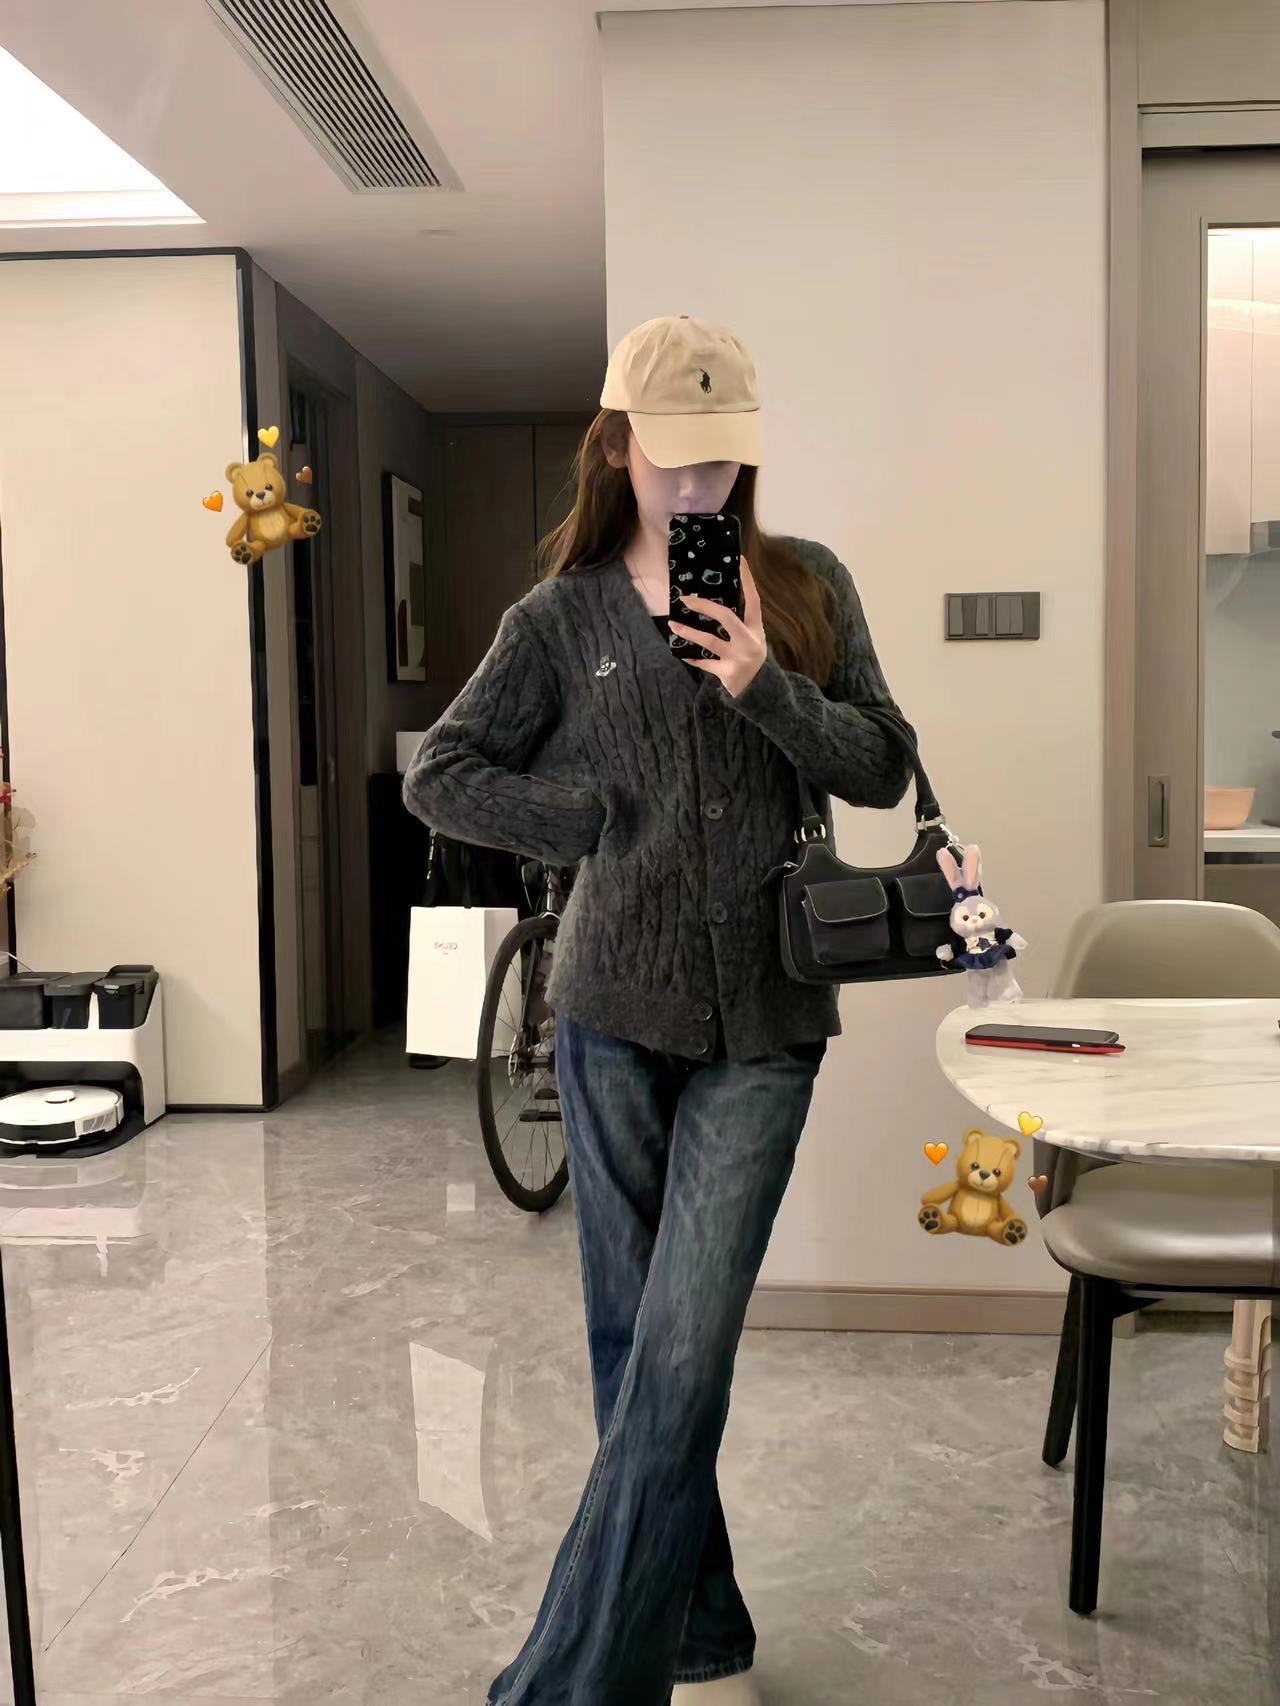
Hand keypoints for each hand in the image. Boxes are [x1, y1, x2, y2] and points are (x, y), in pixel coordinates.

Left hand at [669, 556, 766, 697]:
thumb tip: (712, 604)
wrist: (759, 691)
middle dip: (704, 606)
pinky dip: (692, 657)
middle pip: (726, 617)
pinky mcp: (727, 673)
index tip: (740, 561)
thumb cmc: (750, 658)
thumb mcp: (751, 639)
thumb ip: (738, 624)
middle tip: (686, 599)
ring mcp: (738, 658)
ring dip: (689, 632)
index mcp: (756, 629)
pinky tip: (680, 652)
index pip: (753, 600)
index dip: (747, 580)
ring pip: (709, 640)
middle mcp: (748, 641)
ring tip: (673, 626)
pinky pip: (704, 663)